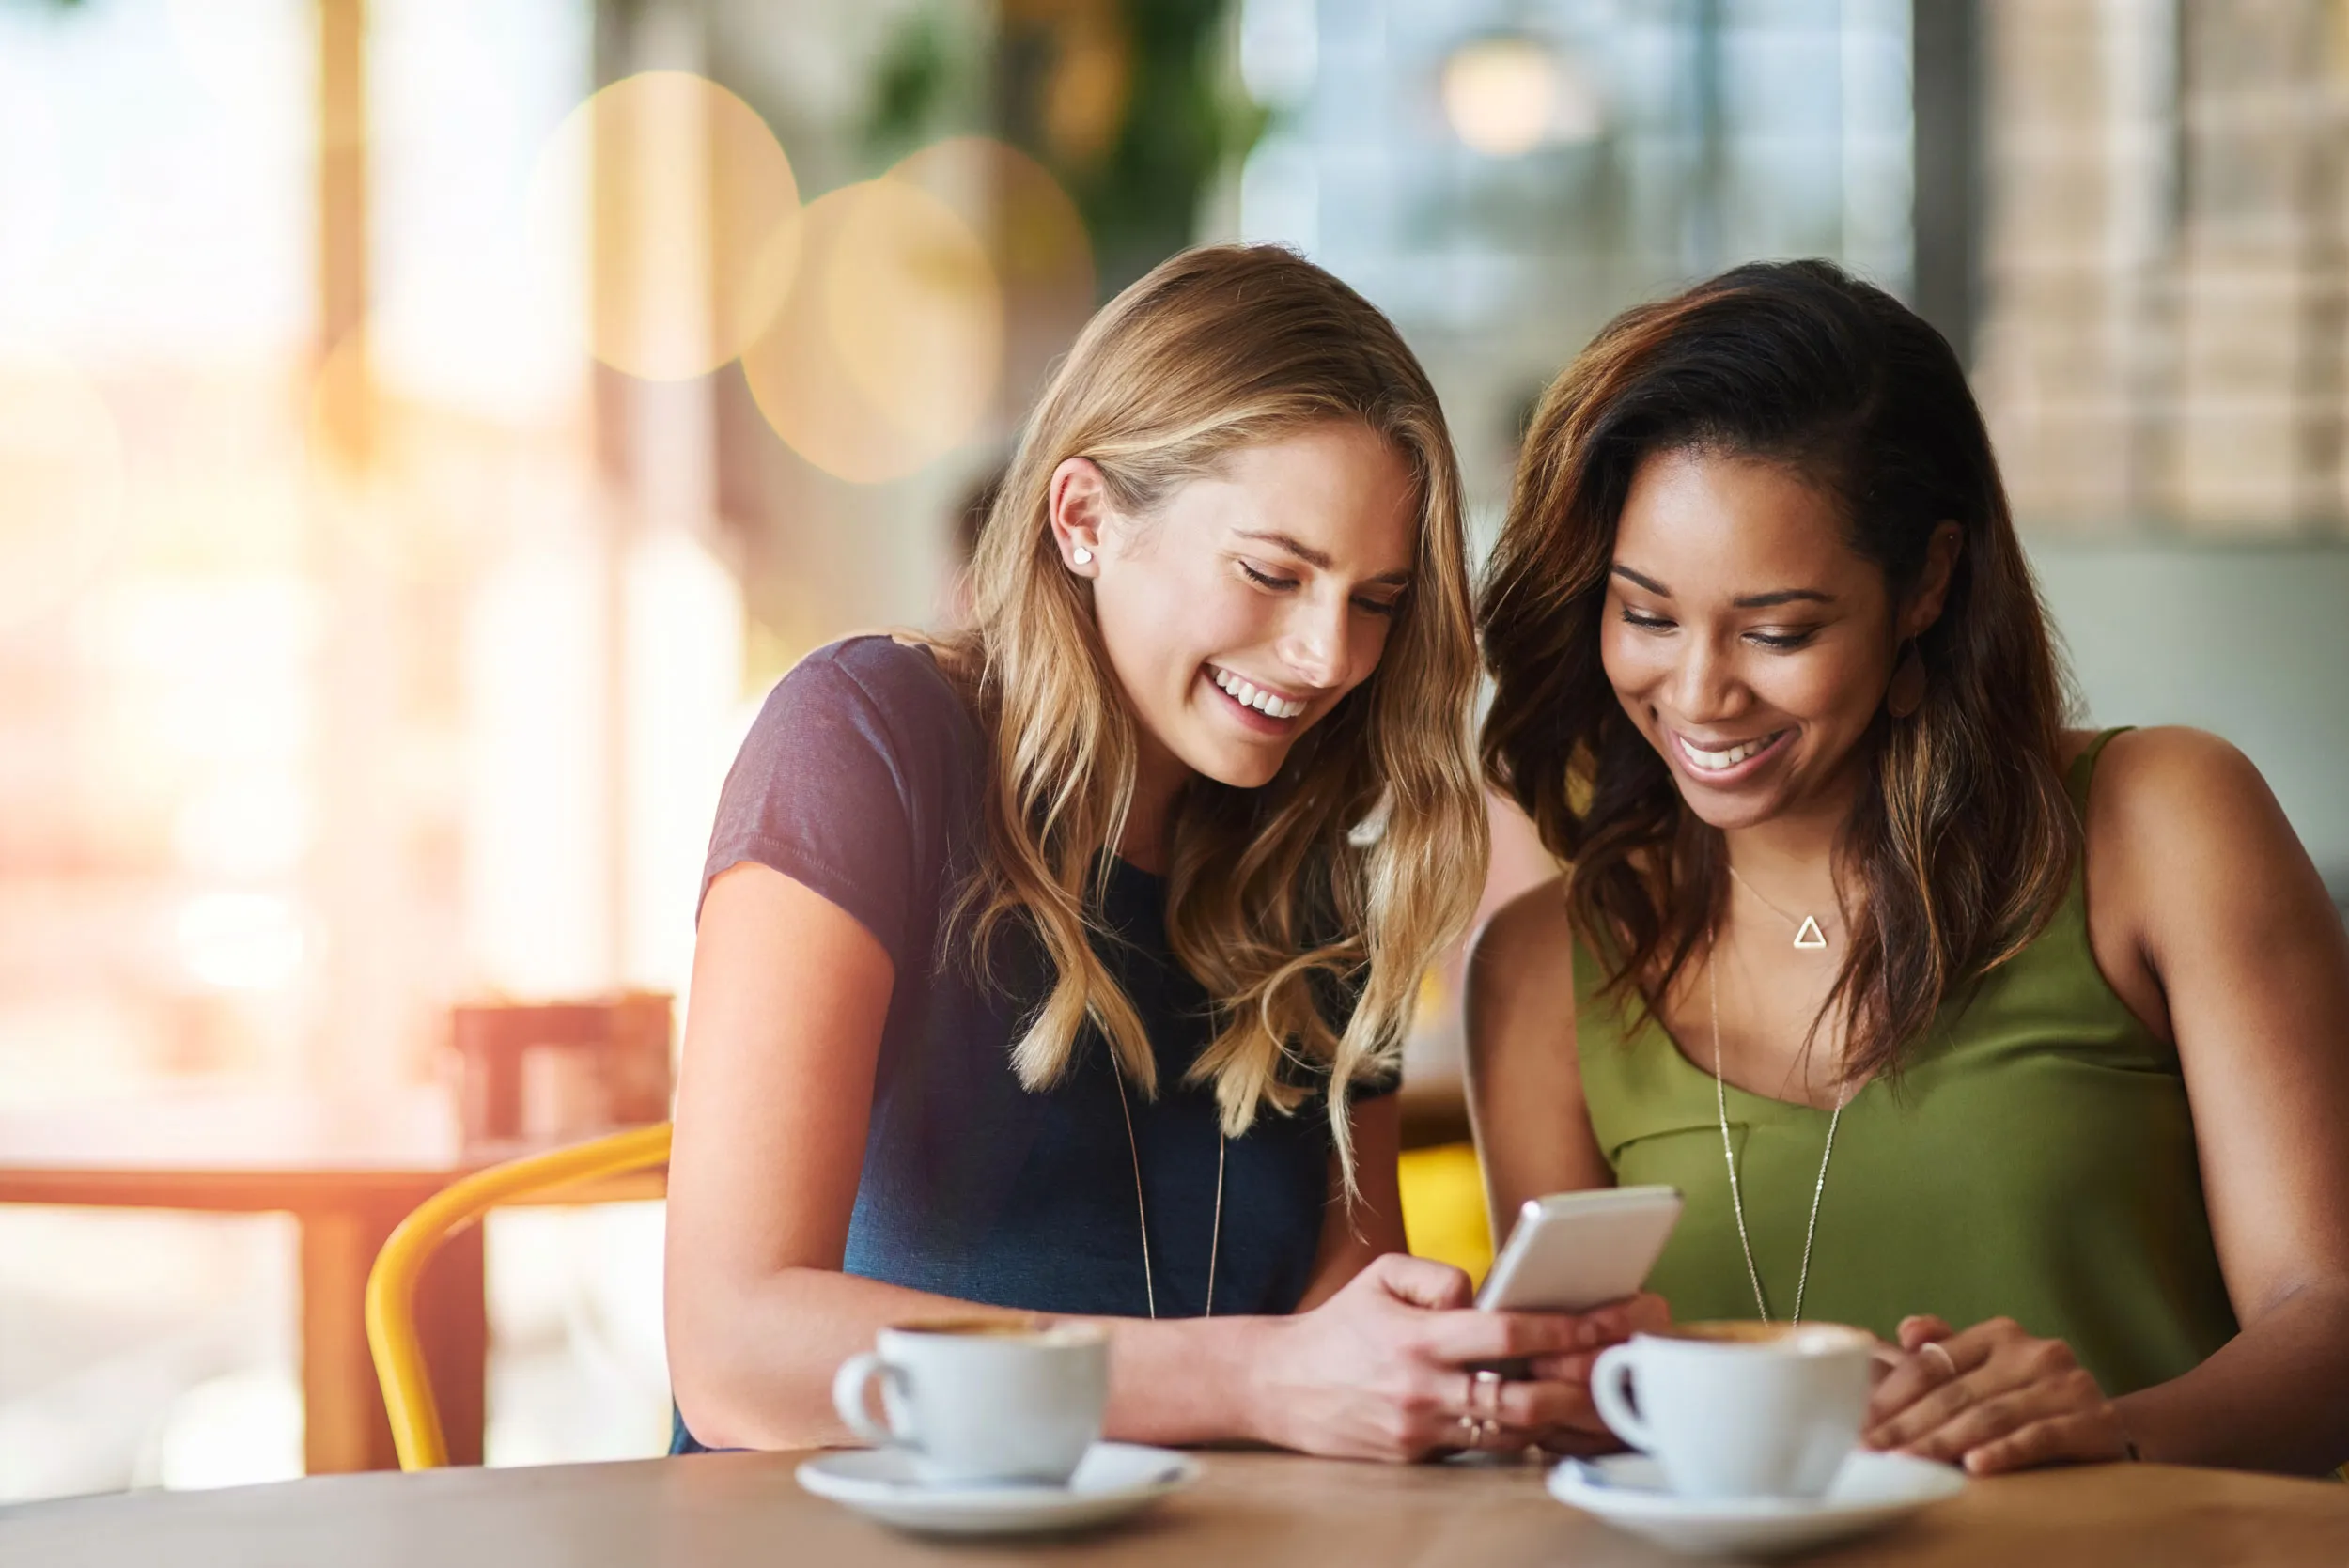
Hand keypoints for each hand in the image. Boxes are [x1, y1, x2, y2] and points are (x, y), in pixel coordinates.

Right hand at [1242, 1254, 1653, 1461]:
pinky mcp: (1418, 1456)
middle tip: (1623, 1371)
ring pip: (1511, 1432)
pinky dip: (1522, 1436)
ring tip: (1604, 1398)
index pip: (1505, 1334)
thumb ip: (1440, 1276)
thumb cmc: (1340, 1325)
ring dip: (1561, 1418)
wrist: (1280, 1384)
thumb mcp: (1382, 1276)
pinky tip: (1556, 1422)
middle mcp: (1424, 1389)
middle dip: (1580, 1385)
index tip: (1605, 1323)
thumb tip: (1486, 1295)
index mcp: (1418, 1338)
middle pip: (1522, 1398)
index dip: (1561, 1330)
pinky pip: (1483, 1447)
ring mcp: (1422, 1430)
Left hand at [1864, 1315, 2130, 1473]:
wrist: (2111, 1427)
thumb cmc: (2032, 1400)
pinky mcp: (2094, 1421)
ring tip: (1908, 1462)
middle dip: (1907, 1426)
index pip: (1933, 1363)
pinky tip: (1973, 1466)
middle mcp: (2035, 1352)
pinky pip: (2039, 1437)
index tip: (1861, 1423)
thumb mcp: (1988, 1369)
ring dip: (1943, 1443)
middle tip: (1874, 1451)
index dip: (1893, 1395)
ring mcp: (2067, 1385)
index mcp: (2001, 1334)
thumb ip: (1946, 1348)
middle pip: (1956, 1393)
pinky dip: (2004, 1451)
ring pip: (1991, 1416)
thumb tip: (1905, 1330)